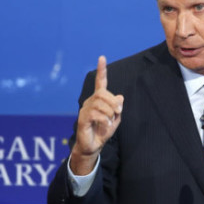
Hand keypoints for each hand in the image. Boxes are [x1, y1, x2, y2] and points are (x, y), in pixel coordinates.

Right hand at [70, 56, 123, 174]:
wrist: (93, 146)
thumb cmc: (103, 131)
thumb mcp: (115, 119)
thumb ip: (118, 108)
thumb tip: (120, 96)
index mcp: (99, 100)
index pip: (100, 82)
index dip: (101, 70)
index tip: (102, 58)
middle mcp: (90, 101)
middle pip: (103, 94)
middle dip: (113, 103)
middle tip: (118, 112)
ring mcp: (85, 109)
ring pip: (100, 104)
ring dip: (109, 112)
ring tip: (109, 121)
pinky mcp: (82, 118)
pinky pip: (95, 114)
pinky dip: (104, 119)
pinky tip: (105, 125)